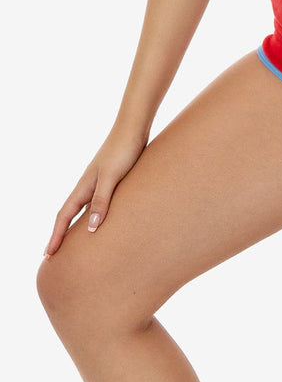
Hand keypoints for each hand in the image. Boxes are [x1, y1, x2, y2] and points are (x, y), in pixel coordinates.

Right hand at [43, 124, 148, 257]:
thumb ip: (102, 200)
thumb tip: (91, 229)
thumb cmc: (123, 150)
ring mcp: (99, 181)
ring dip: (76, 226)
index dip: (56, 235)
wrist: (134, 127)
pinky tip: (102, 220)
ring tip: (75, 243)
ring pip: (83, 209)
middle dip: (60, 233)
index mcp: (84, 186)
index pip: (64, 216)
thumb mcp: (112, 177)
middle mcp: (88, 185)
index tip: (47, 254)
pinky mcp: (112, 178)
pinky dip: (94, 215)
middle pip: (69, 214)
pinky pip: (98, 202)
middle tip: (53, 254)